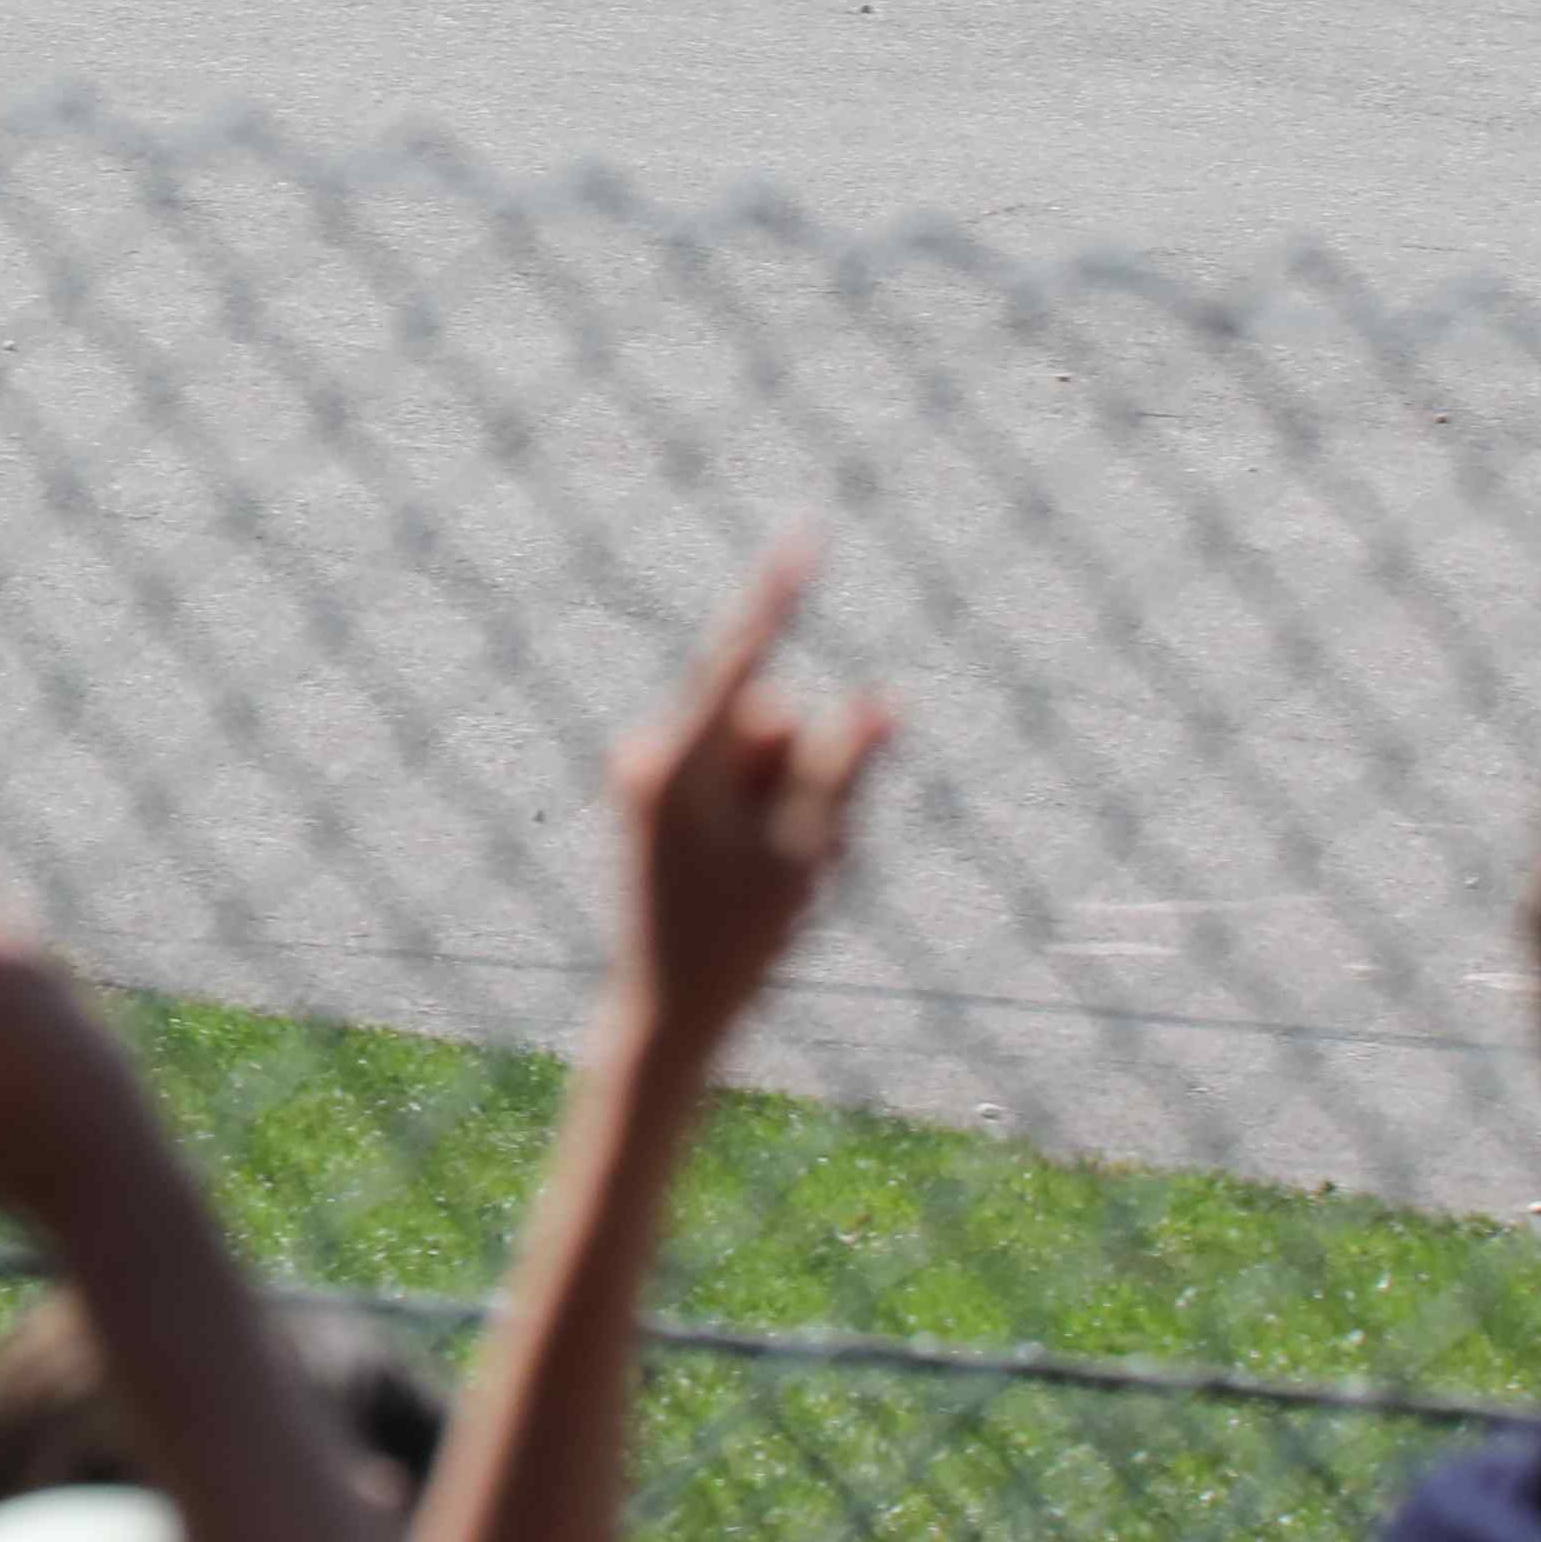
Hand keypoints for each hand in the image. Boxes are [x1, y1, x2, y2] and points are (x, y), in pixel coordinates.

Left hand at [606, 543, 887, 1091]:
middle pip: (771, 713)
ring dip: (793, 798)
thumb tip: (887, 697)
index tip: (808, 531)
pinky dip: (771, 810)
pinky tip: (763, 871)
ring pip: (765, 744)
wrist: (668, 1010)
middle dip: (803, 768)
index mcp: (678, 763)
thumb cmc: (737, 942)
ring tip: (778, 874)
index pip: (746, 659)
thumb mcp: (808, 856)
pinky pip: (744, 771)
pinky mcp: (661, 787)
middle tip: (795, 857)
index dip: (784, 593)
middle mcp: (653, 750)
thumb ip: (845, 772)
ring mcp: (653, 768)